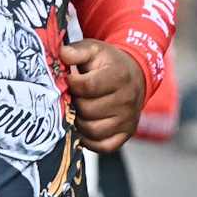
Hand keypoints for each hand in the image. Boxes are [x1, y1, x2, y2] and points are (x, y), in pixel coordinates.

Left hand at [59, 38, 145, 152]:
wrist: (135, 77)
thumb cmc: (108, 64)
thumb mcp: (94, 50)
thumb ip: (77, 50)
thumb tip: (61, 53)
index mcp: (119, 76)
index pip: (87, 86)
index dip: (72, 84)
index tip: (69, 80)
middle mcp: (127, 100)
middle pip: (87, 110)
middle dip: (74, 103)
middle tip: (72, 97)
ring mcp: (127, 121)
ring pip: (92, 130)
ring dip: (78, 122)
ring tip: (77, 110)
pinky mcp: (124, 136)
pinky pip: (101, 146)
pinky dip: (88, 140)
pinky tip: (83, 126)